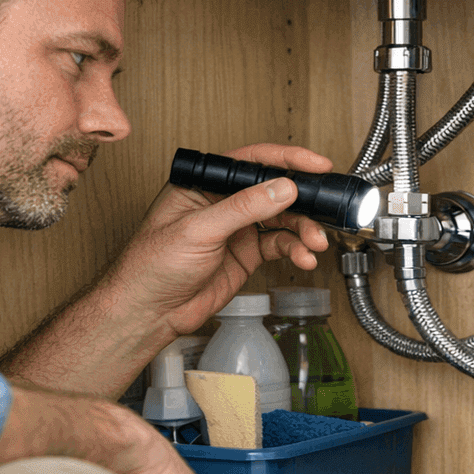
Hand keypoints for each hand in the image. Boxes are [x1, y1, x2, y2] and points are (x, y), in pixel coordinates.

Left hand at [105, 143, 334, 336]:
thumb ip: (242, 208)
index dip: (286, 160)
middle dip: (302, 201)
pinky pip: (279, 245)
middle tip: (326, 208)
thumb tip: (280, 188)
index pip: (251, 161)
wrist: (148, 313)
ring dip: (302, 229)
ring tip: (314, 242)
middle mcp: (222, 203)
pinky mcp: (245, 254)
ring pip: (281, 220)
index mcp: (203, 184)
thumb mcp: (198, 230)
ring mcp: (236, 229)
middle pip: (273, 191)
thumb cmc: (150, 266)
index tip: (316, 165)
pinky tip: (303, 258)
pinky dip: (295, 250)